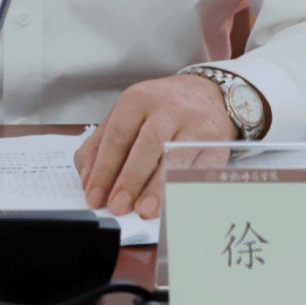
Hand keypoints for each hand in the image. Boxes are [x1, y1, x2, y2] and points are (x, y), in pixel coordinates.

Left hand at [74, 74, 233, 220]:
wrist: (209, 93)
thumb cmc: (161, 109)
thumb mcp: (126, 114)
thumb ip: (100, 143)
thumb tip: (89, 178)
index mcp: (138, 99)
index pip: (117, 136)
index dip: (104, 169)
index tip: (95, 196)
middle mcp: (168, 108)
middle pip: (147, 145)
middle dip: (130, 179)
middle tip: (118, 205)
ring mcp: (194, 125)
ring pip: (175, 158)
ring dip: (158, 187)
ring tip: (144, 210)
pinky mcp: (216, 143)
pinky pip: (200, 169)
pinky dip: (184, 189)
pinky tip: (172, 204)